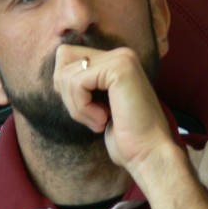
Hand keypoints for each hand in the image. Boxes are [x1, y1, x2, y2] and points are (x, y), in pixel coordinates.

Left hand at [53, 44, 175, 174]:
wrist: (150, 154)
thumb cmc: (126, 138)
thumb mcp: (97, 104)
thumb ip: (83, 84)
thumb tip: (58, 74)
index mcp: (116, 61)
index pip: (67, 57)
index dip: (66, 87)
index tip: (88, 111)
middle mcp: (120, 54)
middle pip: (63, 58)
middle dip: (67, 93)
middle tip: (91, 116)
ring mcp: (121, 59)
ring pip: (67, 73)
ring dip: (77, 106)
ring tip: (100, 121)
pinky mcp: (119, 68)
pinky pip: (77, 83)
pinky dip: (82, 108)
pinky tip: (103, 120)